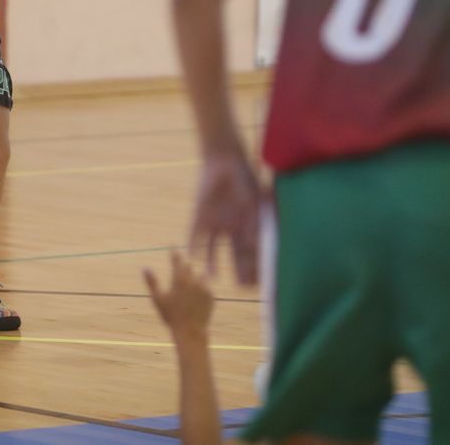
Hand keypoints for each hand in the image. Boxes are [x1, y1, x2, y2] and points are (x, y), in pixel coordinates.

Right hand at [144, 250, 214, 339]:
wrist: (191, 330)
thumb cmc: (171, 316)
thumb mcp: (158, 299)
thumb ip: (152, 282)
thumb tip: (145, 267)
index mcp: (179, 279)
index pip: (177, 259)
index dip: (174, 251)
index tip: (172, 244)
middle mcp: (193, 280)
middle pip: (189, 265)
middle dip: (184, 265)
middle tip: (180, 267)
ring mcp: (204, 286)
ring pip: (200, 274)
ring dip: (194, 276)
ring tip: (190, 282)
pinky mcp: (211, 294)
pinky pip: (206, 285)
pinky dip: (202, 286)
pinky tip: (197, 294)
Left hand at [188, 153, 262, 285]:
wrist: (224, 162)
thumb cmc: (244, 180)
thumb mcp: (253, 202)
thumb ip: (254, 223)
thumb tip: (257, 244)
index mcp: (245, 225)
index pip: (251, 251)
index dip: (254, 266)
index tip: (258, 282)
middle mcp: (230, 227)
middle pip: (234, 254)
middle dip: (238, 270)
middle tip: (241, 287)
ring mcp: (214, 222)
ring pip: (212, 248)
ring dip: (212, 263)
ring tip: (212, 278)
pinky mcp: (199, 215)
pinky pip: (194, 234)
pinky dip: (193, 245)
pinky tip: (192, 258)